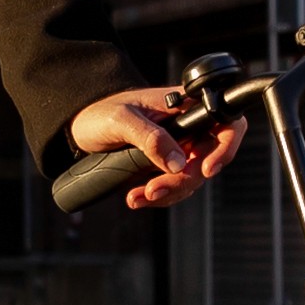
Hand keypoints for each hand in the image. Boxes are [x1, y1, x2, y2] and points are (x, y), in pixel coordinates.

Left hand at [66, 84, 247, 212]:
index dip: (225, 147)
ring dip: (167, 193)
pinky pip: (173, 188)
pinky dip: (156, 198)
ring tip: (136, 196)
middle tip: (153, 189)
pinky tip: (134, 197)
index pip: (224, 123)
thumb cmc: (100, 112)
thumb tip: (177, 162)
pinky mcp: (164, 167)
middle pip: (208, 160)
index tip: (207, 169)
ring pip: (191, 180)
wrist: (79, 127)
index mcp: (185, 107)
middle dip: (183, 180)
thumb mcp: (121, 120)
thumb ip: (150, 138)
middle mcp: (187, 128)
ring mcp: (178, 149)